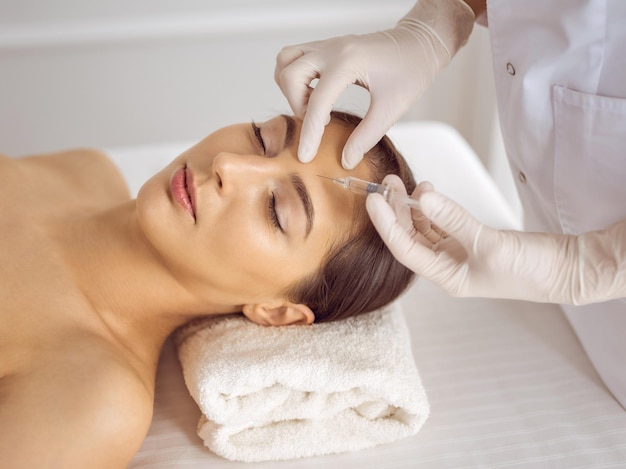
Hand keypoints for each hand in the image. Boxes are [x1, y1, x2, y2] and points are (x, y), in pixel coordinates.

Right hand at [274, 0, 473, 168]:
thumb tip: (346, 160)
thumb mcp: (392, 108)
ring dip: (291, 88)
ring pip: (286, 61)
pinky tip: (315, 94)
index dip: (309, 133)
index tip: (305, 155)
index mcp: (349, 62)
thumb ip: (367, 136)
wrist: (420, 43)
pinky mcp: (327, 47)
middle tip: (318, 122)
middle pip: (290, 76)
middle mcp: (332, 49)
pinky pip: (294, 57)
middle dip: (296, 105)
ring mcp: (327, 45)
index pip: (317, 101)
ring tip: (313, 106)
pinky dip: (295, 77)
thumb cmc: (412, 70)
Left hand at [366, 175, 625, 304]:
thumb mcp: (489, 243)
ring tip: (404, 184)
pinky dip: (433, 208)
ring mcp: (458, 255)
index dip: (386, 224)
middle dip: (395, 211)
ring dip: (411, 208)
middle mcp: (447, 267)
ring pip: (424, 229)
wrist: (568, 269)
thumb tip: (423, 197)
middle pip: (409, 238)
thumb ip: (454, 218)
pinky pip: (441, 224)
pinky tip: (428, 193)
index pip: (404, 249)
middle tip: (386, 184)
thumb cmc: (531, 269)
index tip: (373, 199)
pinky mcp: (471, 242)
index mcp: (446, 277)